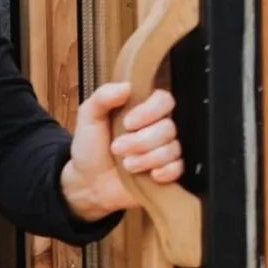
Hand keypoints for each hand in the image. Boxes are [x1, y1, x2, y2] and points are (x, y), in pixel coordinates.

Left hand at [59, 83, 183, 222]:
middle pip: (169, 127)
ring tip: (126, 164)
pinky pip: (179, 168)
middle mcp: (155, 127)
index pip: (164, 100)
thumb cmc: (89, 146)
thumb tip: (126, 86)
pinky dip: (165, 171)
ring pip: (173, 149)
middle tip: (117, 148)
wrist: (88, 181)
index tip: (128, 123)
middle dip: (141, 141)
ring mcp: (163, 149)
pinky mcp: (168, 171)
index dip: (150, 111)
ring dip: (147, 158)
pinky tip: (150, 175)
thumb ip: (103, 97)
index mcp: (139, 109)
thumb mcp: (88, 117)